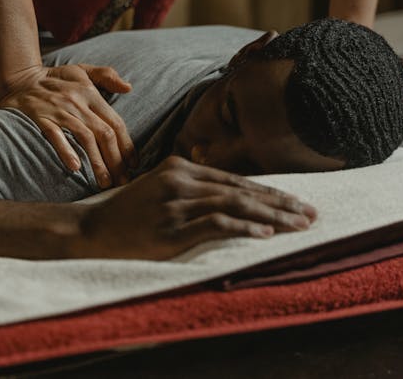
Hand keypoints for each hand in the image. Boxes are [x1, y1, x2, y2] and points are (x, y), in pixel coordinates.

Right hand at [0, 63, 135, 187]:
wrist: (19, 78)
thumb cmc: (54, 78)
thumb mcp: (82, 70)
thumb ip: (106, 76)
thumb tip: (128, 88)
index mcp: (90, 93)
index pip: (115, 122)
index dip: (126, 145)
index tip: (133, 164)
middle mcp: (77, 102)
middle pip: (104, 134)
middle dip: (116, 160)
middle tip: (122, 182)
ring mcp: (58, 111)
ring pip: (85, 138)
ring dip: (97, 163)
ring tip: (105, 182)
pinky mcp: (40, 118)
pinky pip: (55, 135)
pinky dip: (66, 151)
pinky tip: (75, 168)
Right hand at [76, 156, 317, 259]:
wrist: (90, 231)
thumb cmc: (127, 214)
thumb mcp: (159, 189)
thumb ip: (190, 188)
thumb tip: (230, 197)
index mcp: (180, 168)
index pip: (236, 179)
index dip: (269, 191)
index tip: (296, 201)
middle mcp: (181, 181)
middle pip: (242, 190)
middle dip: (281, 202)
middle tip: (312, 213)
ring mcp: (176, 205)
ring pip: (235, 206)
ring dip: (272, 216)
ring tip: (300, 225)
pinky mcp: (171, 229)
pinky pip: (216, 226)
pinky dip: (244, 229)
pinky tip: (266, 234)